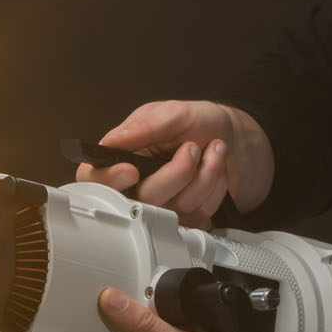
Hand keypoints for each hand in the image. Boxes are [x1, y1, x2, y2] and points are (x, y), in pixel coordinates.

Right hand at [76, 100, 272, 228]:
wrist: (236, 138)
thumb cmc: (201, 123)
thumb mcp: (174, 112)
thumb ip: (143, 127)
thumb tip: (111, 141)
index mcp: (124, 155)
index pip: (95, 179)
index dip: (108, 181)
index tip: (130, 171)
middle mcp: (139, 184)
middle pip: (142, 199)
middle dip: (177, 172)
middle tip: (192, 148)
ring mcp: (163, 205)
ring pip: (175, 208)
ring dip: (204, 175)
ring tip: (212, 151)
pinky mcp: (186, 218)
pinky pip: (198, 216)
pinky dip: (214, 189)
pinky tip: (215, 172)